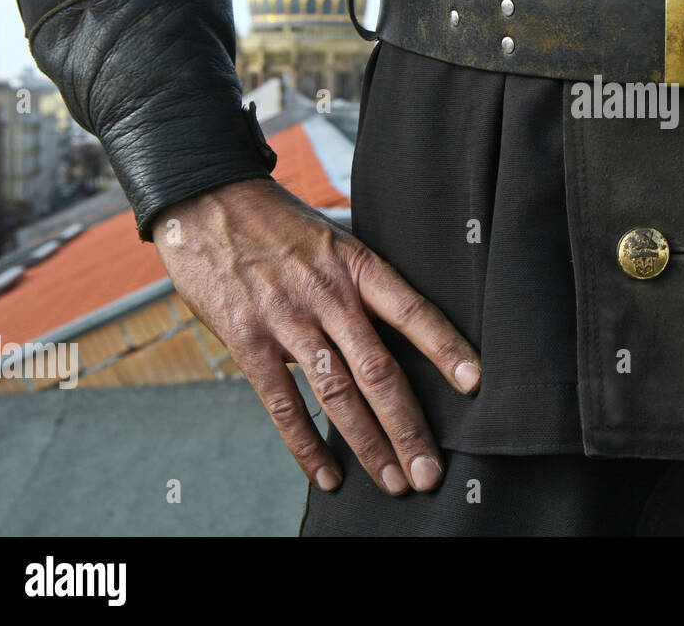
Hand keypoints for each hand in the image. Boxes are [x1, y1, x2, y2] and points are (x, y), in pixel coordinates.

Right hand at [151, 178, 480, 494]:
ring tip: (394, 482)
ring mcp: (287, 319)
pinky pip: (282, 402)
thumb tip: (403, 328)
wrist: (208, 201)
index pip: (413, 311)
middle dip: (408, 427)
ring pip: (337, 393)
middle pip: (379, 370)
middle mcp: (328, 295)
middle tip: (430, 471)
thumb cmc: (280, 224)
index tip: (476, 383)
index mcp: (357, 266)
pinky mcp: (247, 340)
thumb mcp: (335, 239)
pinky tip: (328, 474)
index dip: (446, 348)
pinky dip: (306, 443)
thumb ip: (364, 283)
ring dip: (368, 444)